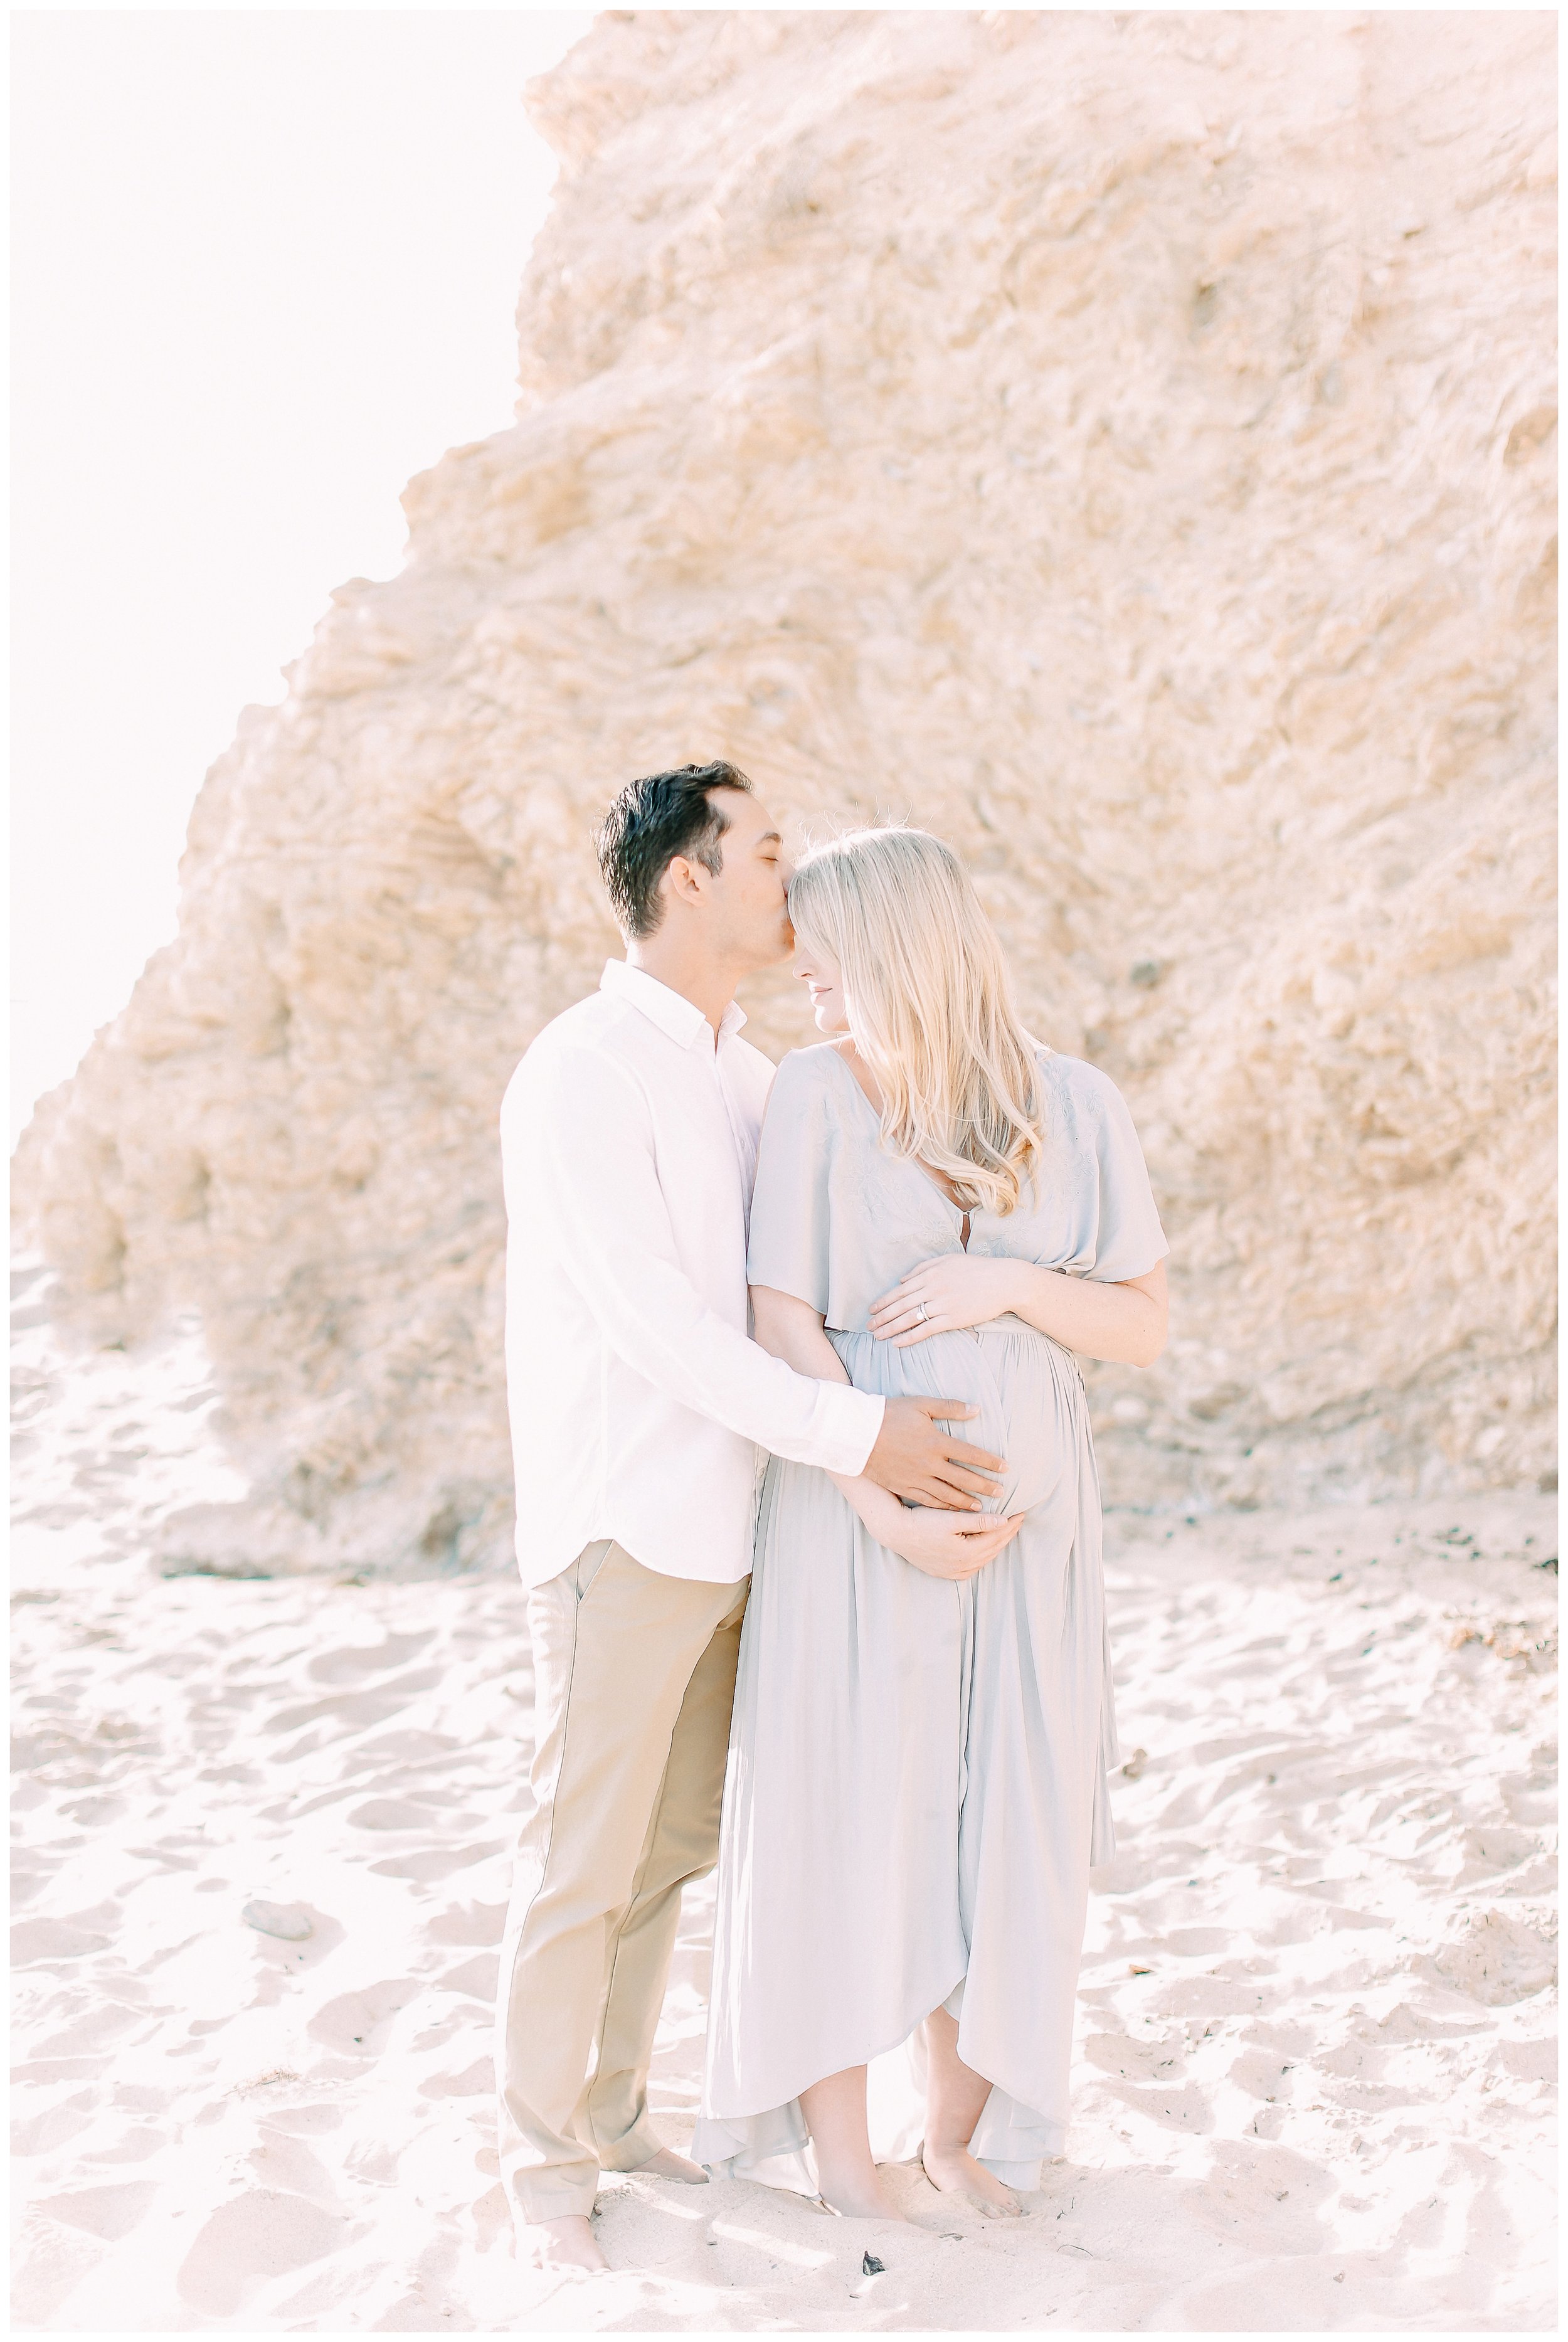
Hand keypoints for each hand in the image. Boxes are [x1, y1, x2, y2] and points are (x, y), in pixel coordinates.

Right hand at [862, 1396, 1004, 1510]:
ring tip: (981, 1507)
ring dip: (966, 1502)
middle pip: (963, 1479)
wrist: (856, 1435)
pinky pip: (928, 1501)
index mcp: (936, 1442)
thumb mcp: (921, 1404)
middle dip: (984, 1486)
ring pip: (947, 1495)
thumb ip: (950, 1407)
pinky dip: (943, 1507)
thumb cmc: (889, 1415)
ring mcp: (916, 1478)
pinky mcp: (903, 1487)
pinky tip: (952, 1511)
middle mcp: (930, 1464)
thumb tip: (977, 1409)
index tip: (1006, 1468)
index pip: (971, 1455)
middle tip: (1001, 1493)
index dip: (990, 1462)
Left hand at [869, 1256, 1024, 1346]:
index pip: (900, 1290)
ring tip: (878, 1336)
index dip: (884, 1301)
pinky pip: (926, 1330)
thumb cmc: (977, 1269)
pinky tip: (898, 1343)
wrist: (1003, 1281)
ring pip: (909, 1318)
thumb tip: (902, 1280)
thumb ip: (923, 1267)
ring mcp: (942, 1304)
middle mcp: (933, 1288)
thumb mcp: (948, 1260)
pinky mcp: (953, 1319)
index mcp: (930, 1273)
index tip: (872, 1310)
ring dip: (891, 1329)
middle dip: (882, 1317)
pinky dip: (909, 1337)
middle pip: (900, 1305)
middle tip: (868, 1326)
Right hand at [881, 1505, 1026, 1580]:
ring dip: (996, 1545)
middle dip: (1007, 1534)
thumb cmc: (922, 1522)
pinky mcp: (944, 1572)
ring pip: (983, 1559)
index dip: (1010, 1524)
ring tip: (1005, 1532)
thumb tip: (1004, 1522)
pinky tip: (984, 1549)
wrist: (895, 1532)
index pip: (996, 1537)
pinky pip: (971, 1567)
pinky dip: (981, 1556)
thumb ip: (979, 1522)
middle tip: (1018, 1521)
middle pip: (992, 1549)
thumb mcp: (952, 1519)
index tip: (1021, 1513)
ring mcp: (952, 1572)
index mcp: (966, 1554)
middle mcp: (962, 1567)